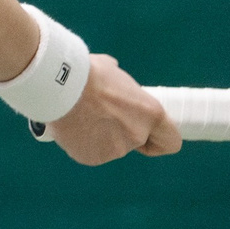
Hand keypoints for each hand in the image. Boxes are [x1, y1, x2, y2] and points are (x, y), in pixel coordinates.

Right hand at [44, 53, 182, 165]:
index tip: (147, 135)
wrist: (58, 85)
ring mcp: (114, 150)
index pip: (170, 141)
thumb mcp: (112, 71)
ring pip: (108, 147)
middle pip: (133, 141)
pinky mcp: (90, 157)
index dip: (158, 140)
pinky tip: (69, 125)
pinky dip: (79, 142)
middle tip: (97, 113)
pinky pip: (87, 151)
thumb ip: (120, 86)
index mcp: (149, 114)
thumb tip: (112, 80)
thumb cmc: (88, 73)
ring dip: (96, 136)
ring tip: (78, 116)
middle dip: (117, 130)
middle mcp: (136, 135)